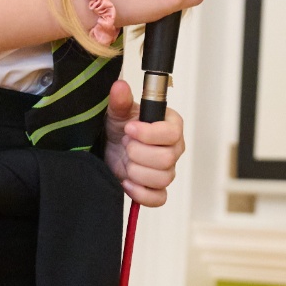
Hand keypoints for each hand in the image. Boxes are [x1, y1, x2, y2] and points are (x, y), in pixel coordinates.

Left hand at [102, 79, 181, 206]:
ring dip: (137, 172)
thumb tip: (120, 86)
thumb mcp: (117, 111)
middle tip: (125, 144)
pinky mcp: (157, 189)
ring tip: (125, 161)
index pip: (171, 134)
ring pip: (163, 179)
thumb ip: (120, 100)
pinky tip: (126, 182)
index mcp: (171, 126)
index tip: (129, 129)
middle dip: (138, 153)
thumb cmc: (120, 125)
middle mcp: (175, 148)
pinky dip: (140, 193)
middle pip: (167, 159)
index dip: (149, 134)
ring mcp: (168, 170)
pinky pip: (159, 198)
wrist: (110, 146)